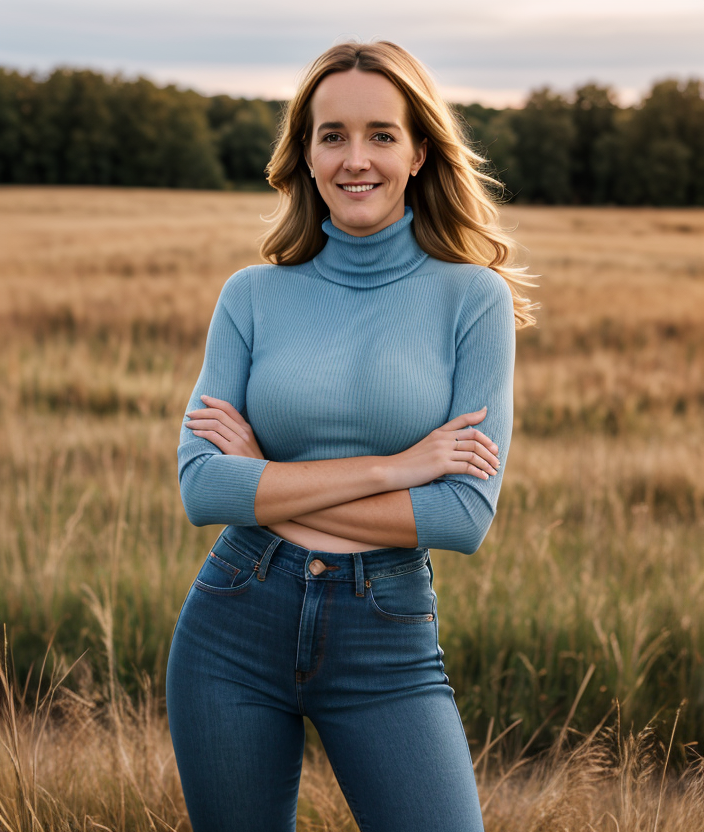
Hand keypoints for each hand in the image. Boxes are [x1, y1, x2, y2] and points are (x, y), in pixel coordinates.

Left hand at [184, 395, 264, 458]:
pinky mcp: (234, 450)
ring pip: (215, 424)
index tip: (203, 398)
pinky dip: (202, 433)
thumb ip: (235, 434)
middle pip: (219, 414)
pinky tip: (195, 433)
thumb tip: (215, 425)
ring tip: (188, 424)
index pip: (228, 408)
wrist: (261, 478)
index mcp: (246, 427)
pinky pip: (215, 436)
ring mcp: (240, 440)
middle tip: (189, 414)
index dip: (214, 401)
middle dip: (202, 412)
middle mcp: (244, 431)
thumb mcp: (246, 444)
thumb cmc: (249, 463)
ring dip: (199, 422)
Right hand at [382, 406, 499, 491]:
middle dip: (489, 447)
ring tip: (494, 470)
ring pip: (473, 453)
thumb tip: (455, 447)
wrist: (393, 470)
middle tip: (497, 456)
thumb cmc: (409, 461)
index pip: (462, 420)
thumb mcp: (425, 446)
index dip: (476, 416)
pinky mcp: (440, 465)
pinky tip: (484, 477)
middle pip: (474, 438)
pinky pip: (466, 467)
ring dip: (487, 463)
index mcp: (438, 432)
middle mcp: (442, 439)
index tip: (486, 412)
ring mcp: (441, 451)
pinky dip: (478, 472)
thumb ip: (440, 443)